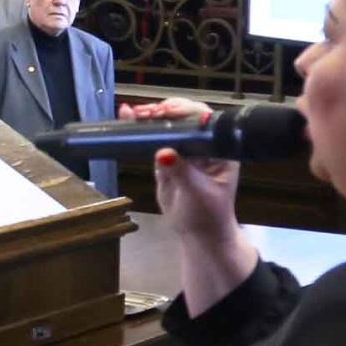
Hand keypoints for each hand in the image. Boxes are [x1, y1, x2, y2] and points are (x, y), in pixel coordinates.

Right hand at [127, 97, 256, 307]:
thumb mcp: (196, 193)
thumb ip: (180, 172)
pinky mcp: (166, 158)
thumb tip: (162, 153)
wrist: (199, 234)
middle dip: (163, 112)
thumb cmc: (208, 214)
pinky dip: (140, 128)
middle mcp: (202, 144)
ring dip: (149, 117)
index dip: (185, 112)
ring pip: (166, 126)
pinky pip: (153, 139)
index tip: (167, 112)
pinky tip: (127, 117)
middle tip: (146, 113)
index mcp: (219, 148)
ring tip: (132, 113)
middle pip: (183, 118)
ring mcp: (183, 150)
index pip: (203, 121)